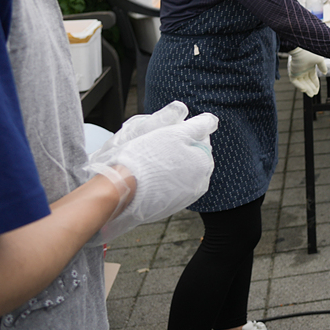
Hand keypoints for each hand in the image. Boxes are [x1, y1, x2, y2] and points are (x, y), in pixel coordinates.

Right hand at [87, 104, 216, 241]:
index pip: (201, 139)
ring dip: (167, 163)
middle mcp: (198, 185)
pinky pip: (166, 187)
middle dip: (177, 148)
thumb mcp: (176, 132)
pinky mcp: (164, 208)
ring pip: (178, 172)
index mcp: (204, 165)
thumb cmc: (146, 157)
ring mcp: (182, 199)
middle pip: (191, 157)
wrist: (118, 189)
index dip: (184, 130)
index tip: (167, 131)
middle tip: (155, 144)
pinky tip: (144, 175)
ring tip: (147, 159)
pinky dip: (159, 179)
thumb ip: (199, 126)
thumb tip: (212, 121)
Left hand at [288, 48, 326, 96]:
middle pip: (307, 82)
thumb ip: (322, 66)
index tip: (317, 89)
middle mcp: (303, 70)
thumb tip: (325, 73)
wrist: (300, 48)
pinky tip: (304, 89)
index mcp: (310, 67)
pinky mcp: (292, 72)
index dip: (315, 83)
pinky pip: (294, 81)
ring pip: (302, 83)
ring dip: (306, 89)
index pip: (313, 77)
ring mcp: (297, 71)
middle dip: (311, 88)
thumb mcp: (319, 60)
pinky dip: (298, 86)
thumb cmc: (310, 52)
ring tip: (310, 94)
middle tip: (314, 94)